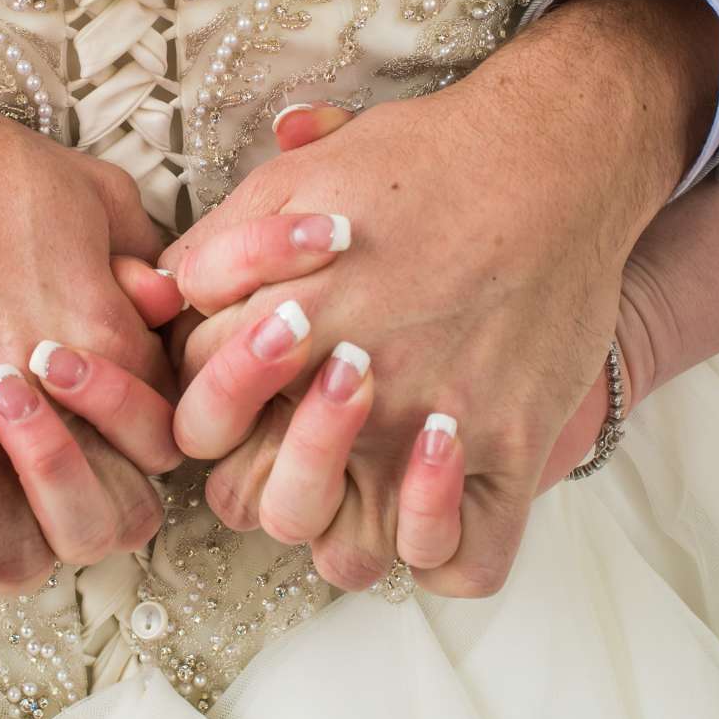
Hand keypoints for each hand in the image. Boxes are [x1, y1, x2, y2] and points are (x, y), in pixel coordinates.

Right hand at [0, 23, 179, 604]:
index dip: (135, 443)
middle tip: (26, 445)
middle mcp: (27, 392)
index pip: (157, 446)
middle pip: (88, 524)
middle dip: (73, 498)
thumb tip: (165, 305)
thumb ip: (138, 256)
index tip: (92, 410)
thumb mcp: (84, 189)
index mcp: (99, 338)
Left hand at [160, 0, 718, 594]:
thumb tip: (167, 291)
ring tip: (366, 477)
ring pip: (350, 556)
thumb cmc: (420, 160)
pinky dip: (442, 548)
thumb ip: (220, 247)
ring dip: (344, 531)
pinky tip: (438, 505)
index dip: (216, 404)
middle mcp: (352, 390)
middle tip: (297, 438)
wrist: (550, 157)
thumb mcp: (293, 179)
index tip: (255, 379)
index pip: (200, 418)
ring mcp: (432, 426)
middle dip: (259, 479)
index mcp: (284, 328)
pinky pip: (466, 561)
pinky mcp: (513, 445)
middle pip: (255, 502)